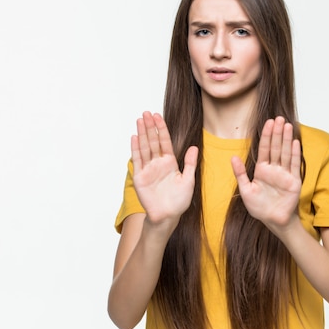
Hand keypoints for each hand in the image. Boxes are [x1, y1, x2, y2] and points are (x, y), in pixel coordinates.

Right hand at [131, 112, 197, 228]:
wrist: (168, 216)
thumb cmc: (179, 201)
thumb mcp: (188, 180)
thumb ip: (189, 163)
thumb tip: (194, 147)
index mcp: (169, 162)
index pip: (164, 142)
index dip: (161, 129)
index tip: (158, 116)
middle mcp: (157, 163)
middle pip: (153, 141)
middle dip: (150, 127)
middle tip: (146, 113)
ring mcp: (148, 169)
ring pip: (144, 148)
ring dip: (142, 134)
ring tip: (139, 120)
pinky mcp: (140, 177)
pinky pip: (138, 161)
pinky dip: (135, 149)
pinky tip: (134, 137)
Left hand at [231, 117, 301, 230]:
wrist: (273, 220)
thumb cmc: (259, 207)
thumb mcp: (245, 190)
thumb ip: (240, 173)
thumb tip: (232, 157)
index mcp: (262, 170)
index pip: (264, 149)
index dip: (266, 135)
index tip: (268, 122)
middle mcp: (274, 169)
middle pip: (276, 147)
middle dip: (277, 133)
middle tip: (278, 118)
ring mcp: (285, 174)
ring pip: (285, 153)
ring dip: (286, 139)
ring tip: (287, 125)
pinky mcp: (294, 181)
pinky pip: (294, 165)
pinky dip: (295, 153)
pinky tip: (294, 141)